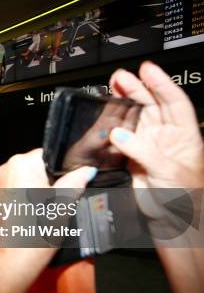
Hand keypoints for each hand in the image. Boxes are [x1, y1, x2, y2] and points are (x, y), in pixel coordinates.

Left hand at [0, 148, 95, 265]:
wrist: (15, 256)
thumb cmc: (36, 230)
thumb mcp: (63, 202)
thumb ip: (76, 181)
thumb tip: (86, 170)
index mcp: (22, 163)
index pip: (49, 155)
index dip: (63, 168)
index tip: (71, 181)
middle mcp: (8, 168)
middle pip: (39, 166)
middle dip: (52, 180)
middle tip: (59, 199)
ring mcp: (1, 182)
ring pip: (30, 178)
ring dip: (42, 189)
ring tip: (48, 208)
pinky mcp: (0, 195)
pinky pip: (20, 188)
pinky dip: (31, 197)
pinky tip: (38, 212)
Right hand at [108, 62, 203, 188]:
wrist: (171, 223)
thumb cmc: (184, 199)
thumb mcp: (167, 171)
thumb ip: (142, 151)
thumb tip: (119, 134)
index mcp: (185, 135)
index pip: (175, 102)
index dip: (162, 83)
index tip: (148, 69)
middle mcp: (166, 137)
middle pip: (153, 104)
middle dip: (138, 87)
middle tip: (121, 77)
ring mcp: (149, 145)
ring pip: (136, 116)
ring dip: (125, 102)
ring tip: (113, 87)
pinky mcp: (133, 156)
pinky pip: (122, 135)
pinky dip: (113, 124)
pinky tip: (106, 115)